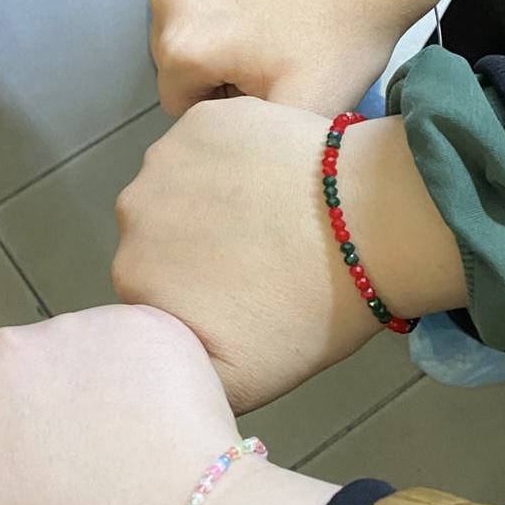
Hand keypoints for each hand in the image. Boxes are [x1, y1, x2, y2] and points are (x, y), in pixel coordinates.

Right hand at [0, 305, 336, 504]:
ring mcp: (76, 329)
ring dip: (101, 390)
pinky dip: (150, 375)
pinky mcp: (139, 322)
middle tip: (83, 465)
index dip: (11, 444)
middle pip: (29, 376)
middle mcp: (7, 350)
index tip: (38, 475)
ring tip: (122, 446)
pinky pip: (140, 343)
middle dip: (51, 411)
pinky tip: (156, 420)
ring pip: (84, 356)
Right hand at [112, 97, 466, 411]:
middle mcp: (131, 211)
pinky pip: (207, 143)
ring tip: (270, 217)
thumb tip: (159, 363)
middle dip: (193, 245)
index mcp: (132, 274)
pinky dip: (232, 157)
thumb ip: (181, 375)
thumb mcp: (238, 385)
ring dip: (211, 199)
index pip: (149, 286)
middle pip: (157, 233)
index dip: (190, 293)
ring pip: (179, 185)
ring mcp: (166, 156)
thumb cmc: (309, 311)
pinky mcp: (206, 120)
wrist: (373, 227)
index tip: (236, 298)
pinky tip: (274, 178)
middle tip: (257, 259)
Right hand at [151, 0, 485, 116]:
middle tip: (267, 47)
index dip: (222, 99)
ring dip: (211, 19)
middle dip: (212, 59)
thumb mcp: (300, 113)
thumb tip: (211, 151)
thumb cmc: (344, 31)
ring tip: (266, 11)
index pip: (179, 100)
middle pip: (173, 55)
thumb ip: (243, 142)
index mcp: (181, 50)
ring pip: (180, 15)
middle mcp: (165, 0)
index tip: (262, 81)